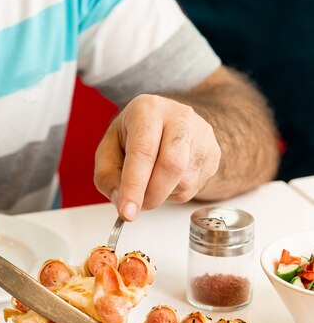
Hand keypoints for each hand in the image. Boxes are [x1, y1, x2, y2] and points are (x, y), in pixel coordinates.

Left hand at [94, 94, 220, 219]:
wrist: (167, 122)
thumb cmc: (134, 136)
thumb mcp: (108, 150)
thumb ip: (107, 177)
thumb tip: (122, 201)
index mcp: (148, 110)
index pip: (143, 151)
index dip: (134, 186)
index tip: (127, 212)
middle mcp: (179, 117)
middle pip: (172, 165)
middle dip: (152, 195)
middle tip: (138, 207)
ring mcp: (202, 134)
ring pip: (184, 181)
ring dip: (163, 194)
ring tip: (151, 181)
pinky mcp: (214, 152)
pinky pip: (195, 186)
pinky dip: (176, 193)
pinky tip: (167, 179)